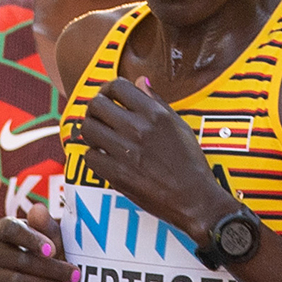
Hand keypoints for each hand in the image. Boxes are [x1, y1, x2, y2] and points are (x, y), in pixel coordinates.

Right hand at [0, 195, 75, 281]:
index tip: (53, 250)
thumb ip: (45, 223)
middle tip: (74, 274)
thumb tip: (38, 210)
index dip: (31, 240)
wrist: (52, 273)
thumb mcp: (52, 234)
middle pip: (19, 260)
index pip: (10, 231)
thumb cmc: (51, 248)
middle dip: (51, 268)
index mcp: (1, 230)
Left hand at [77, 76, 237, 236]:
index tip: (109, 97)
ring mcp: (126, 152)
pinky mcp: (117, 174)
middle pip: (96, 104)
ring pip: (88, 128)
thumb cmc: (190, 164)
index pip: (117, 86)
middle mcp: (138, 129)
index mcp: (154, 114)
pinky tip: (105, 157)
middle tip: (100, 117)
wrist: (194, 199)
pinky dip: (94, 155)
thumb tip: (140, 81)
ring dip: (91, 130)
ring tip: (100, 136)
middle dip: (95, 108)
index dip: (109, 89)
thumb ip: (156, 102)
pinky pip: (90, 156)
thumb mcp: (179, 125)